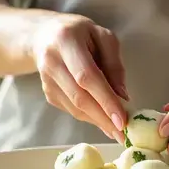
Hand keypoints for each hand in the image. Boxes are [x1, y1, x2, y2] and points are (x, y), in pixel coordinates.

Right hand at [28, 13, 129, 139]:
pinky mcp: (48, 93)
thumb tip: (123, 97)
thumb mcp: (103, 37)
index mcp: (66, 41)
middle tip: (124, 134)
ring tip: (118, 131)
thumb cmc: (80, 33)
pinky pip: (72, 110)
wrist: (44, 36)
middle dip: (103, 118)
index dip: (105, 99)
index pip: (86, 76)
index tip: (122, 119)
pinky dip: (90, 117)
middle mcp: (51, 61)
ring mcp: (46, 80)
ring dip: (98, 121)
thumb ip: (114, 64)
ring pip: (74, 108)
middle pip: (79, 97)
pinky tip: (103, 119)